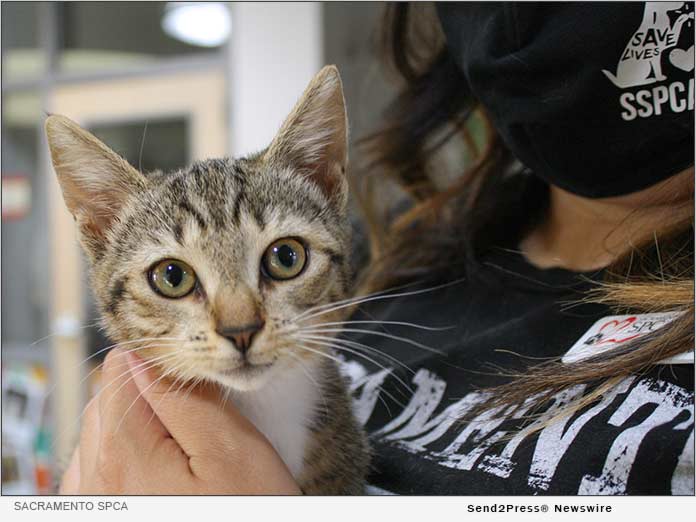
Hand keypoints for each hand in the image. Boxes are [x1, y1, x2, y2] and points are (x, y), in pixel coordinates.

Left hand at [59, 348, 300, 494]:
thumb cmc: (249, 511)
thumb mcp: (231, 449)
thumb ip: (183, 399)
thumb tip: (145, 358)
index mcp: (124, 459)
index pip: (119, 372)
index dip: (159, 362)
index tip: (191, 375)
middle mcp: (95, 485)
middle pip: (105, 401)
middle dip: (147, 395)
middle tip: (196, 415)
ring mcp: (94, 505)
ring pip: (99, 432)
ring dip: (135, 425)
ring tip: (182, 446)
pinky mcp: (101, 515)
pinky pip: (96, 467)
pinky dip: (124, 454)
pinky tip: (160, 466)